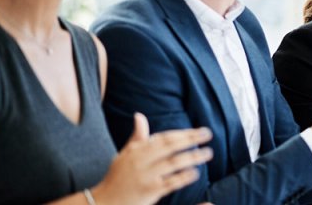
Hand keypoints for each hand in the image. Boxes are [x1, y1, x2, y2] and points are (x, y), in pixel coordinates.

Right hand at [92, 113, 212, 204]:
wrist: (104, 202)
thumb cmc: (117, 177)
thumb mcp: (124, 155)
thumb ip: (137, 137)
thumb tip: (139, 115)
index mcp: (136, 151)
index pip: (163, 137)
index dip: (182, 133)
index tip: (198, 130)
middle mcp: (141, 161)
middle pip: (170, 146)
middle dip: (190, 139)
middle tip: (208, 134)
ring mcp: (145, 176)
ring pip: (172, 163)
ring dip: (192, 157)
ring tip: (207, 153)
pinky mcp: (149, 192)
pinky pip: (170, 183)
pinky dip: (183, 177)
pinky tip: (195, 172)